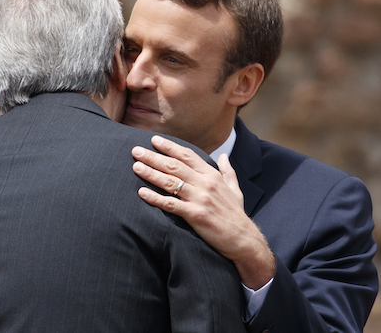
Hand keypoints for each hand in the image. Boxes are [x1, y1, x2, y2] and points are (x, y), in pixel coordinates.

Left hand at [132, 135, 274, 288]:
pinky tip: (141, 193)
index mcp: (213, 175)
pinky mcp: (195, 215)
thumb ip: (228, 171)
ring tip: (136, 166)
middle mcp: (205, 183)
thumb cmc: (237, 215)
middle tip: (136, 150)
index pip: (188, 155)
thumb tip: (224, 156)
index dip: (170, 147)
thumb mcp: (235, 189)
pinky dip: (155, 198)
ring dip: (151, 173)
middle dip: (154, 157)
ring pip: (170, 182)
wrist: (244, 239)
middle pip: (175, 166)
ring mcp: (200, 199)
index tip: (154, 140)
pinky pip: (170, 204)